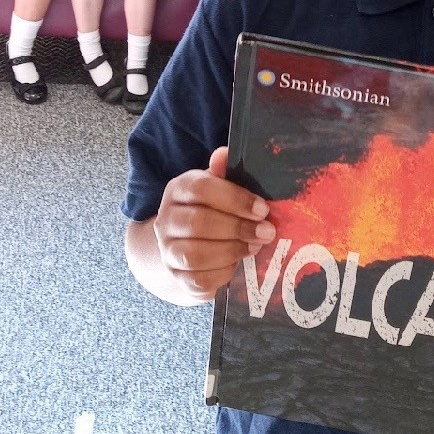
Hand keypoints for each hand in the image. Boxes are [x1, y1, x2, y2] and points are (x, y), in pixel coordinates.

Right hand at [153, 146, 274, 303]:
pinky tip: (238, 265)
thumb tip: (223, 154)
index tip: (263, 209)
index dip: (235, 199)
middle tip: (267, 232)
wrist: (186, 247)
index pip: (200, 189)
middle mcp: (166, 219)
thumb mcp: (219, 188)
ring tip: (255, 247)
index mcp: (179, 190)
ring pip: (195, 254)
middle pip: (198, 223)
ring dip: (232, 251)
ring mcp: (168, 250)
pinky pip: (199, 279)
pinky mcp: (177, 277)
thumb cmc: (212, 211)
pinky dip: (223, 273)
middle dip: (238, 228)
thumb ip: (224, 173)